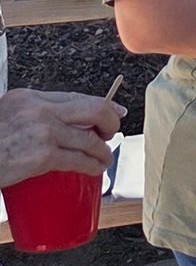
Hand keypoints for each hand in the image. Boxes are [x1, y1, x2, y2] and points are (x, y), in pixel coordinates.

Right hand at [0, 89, 121, 189]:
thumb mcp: (8, 116)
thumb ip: (32, 117)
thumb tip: (62, 126)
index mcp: (29, 97)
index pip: (74, 96)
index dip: (101, 104)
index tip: (115, 110)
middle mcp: (38, 109)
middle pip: (92, 108)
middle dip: (110, 121)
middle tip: (112, 133)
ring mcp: (42, 131)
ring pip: (89, 138)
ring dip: (103, 150)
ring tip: (104, 158)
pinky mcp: (43, 155)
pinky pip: (79, 160)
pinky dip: (92, 165)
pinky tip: (95, 169)